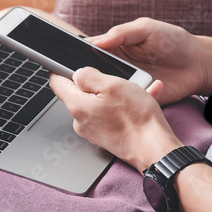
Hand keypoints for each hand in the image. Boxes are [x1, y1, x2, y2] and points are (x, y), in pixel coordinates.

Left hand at [48, 67, 183, 170]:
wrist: (154, 149)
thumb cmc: (137, 119)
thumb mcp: (112, 85)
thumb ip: (89, 76)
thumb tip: (77, 73)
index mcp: (77, 106)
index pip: (57, 82)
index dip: (61, 68)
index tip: (70, 62)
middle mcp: (80, 120)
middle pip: (80, 92)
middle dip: (98, 82)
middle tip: (117, 79)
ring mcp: (93, 130)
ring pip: (99, 103)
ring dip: (115, 94)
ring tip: (136, 90)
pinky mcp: (106, 136)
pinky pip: (110, 115)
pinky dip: (122, 107)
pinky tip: (141, 101)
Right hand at [89, 18, 209, 104]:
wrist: (199, 63)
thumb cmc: (174, 41)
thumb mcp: (146, 29)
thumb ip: (122, 33)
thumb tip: (98, 41)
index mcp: (116, 46)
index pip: (90, 50)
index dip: (77, 55)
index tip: (67, 60)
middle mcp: (118, 66)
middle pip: (94, 74)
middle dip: (86, 78)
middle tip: (81, 81)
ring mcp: (128, 84)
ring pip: (106, 91)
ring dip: (102, 93)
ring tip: (98, 93)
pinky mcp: (138, 99)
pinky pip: (125, 104)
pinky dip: (121, 104)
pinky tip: (120, 102)